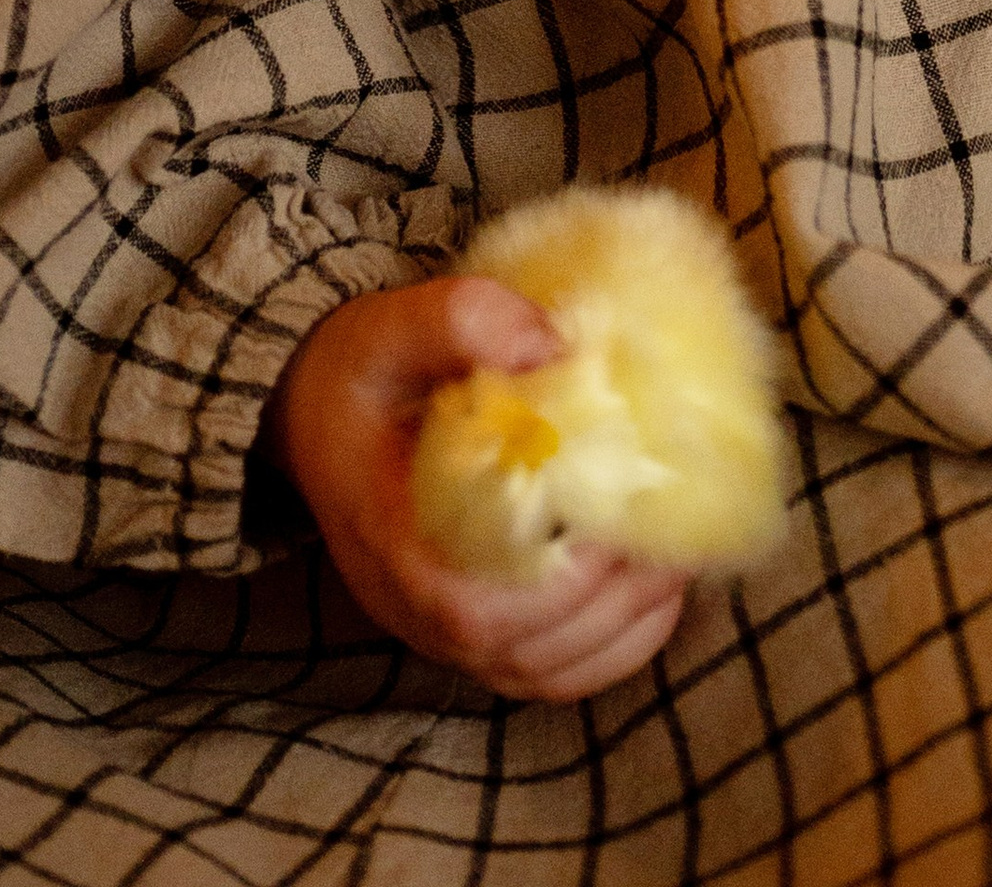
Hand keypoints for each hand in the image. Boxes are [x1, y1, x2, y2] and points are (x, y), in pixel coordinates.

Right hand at [267, 277, 690, 699]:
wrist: (314, 417)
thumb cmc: (361, 374)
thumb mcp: (393, 324)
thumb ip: (464, 317)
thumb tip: (558, 347)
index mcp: (396, 548)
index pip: (481, 608)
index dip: (567, 580)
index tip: (623, 512)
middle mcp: (418, 614)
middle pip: (533, 647)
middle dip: (621, 594)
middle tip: (677, 521)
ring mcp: (446, 637)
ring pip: (552, 671)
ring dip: (630, 621)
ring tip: (677, 550)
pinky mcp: (474, 637)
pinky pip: (552, 674)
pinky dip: (616, 646)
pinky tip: (656, 590)